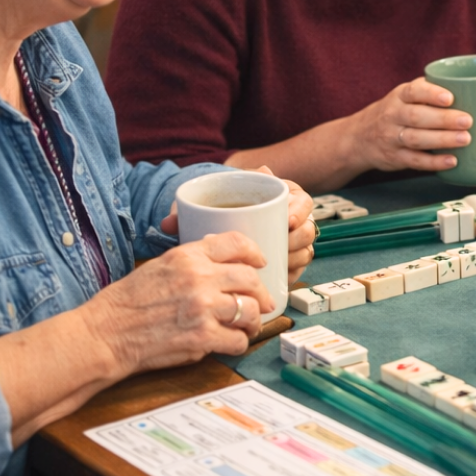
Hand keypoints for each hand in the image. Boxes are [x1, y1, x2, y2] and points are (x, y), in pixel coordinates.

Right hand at [83, 231, 272, 374]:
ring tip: (248, 326)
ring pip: (250, 310)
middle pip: (250, 278)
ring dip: (253, 320)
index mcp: (188, 256)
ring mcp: (203, 308)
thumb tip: (222, 261)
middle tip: (262, 302)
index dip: (255, 252)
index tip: (260, 262)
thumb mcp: (159, 266)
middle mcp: (199, 278)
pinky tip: (231, 343)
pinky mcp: (202, 337)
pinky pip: (238, 339)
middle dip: (260, 292)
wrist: (106, 334)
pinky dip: (239, 343)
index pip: (236, 243)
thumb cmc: (128, 303)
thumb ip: (192, 261)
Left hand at [159, 169, 316, 286]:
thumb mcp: (204, 202)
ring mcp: (289, 240)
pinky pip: (297, 267)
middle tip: (282, 246)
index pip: (302, 200)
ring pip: (305, 250)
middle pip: (307, 228)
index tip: (287, 219)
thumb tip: (168, 223)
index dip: (300, 210)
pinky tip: (281, 279)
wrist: (214, 220)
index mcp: (279, 196)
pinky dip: (292, 273)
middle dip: (298, 239)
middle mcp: (289, 218)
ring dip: (296, 258)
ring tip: (278, 264)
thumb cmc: (214, 206)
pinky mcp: (286, 260)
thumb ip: (186, 210)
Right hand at [343, 77, 472, 173]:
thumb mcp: (403, 96)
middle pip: (417, 116)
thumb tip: (468, 87)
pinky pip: (415, 160)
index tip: (449, 97)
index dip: (431, 94)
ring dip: (442, 140)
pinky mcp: (395, 157)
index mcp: (399, 96)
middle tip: (467, 121)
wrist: (359, 137)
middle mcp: (393, 115)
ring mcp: (392, 138)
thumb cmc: (394, 112)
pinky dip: (434, 162)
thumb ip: (428, 90)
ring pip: (417, 139)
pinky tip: (452, 161)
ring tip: (465, 139)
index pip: (413, 91)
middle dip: (443, 119)